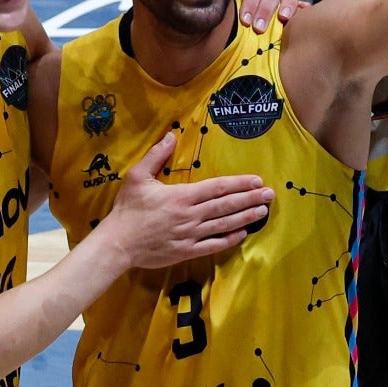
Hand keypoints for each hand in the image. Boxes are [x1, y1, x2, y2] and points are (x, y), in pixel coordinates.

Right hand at [106, 133, 272, 268]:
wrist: (117, 243)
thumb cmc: (127, 209)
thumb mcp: (137, 177)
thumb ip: (156, 155)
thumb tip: (172, 135)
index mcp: (182, 196)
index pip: (217, 187)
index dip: (239, 183)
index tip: (256, 180)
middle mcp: (191, 215)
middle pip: (226, 205)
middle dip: (250, 199)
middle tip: (270, 195)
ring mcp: (190, 235)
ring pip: (224, 225)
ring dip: (245, 217)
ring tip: (262, 211)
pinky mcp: (186, 251)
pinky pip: (213, 246)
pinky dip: (229, 240)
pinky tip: (243, 234)